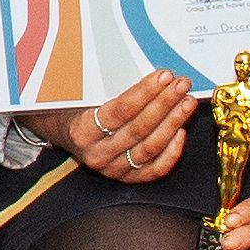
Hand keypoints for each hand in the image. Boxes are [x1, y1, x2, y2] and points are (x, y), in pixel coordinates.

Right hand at [33, 68, 196, 184]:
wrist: (62, 134)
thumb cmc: (72, 108)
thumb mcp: (78, 95)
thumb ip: (105, 86)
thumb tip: (143, 71)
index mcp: (82, 132)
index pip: (120, 111)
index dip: (144, 92)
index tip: (164, 75)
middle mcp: (97, 154)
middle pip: (139, 128)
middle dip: (165, 103)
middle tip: (182, 84)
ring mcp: (113, 169)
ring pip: (150, 148)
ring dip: (173, 123)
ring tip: (187, 102)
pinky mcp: (126, 178)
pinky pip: (154, 169)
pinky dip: (171, 152)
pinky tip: (181, 132)